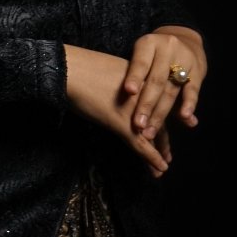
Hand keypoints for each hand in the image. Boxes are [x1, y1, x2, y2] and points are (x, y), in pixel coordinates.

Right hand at [64, 43, 174, 177]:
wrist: (69, 70)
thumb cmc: (81, 67)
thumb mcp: (110, 71)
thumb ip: (123, 82)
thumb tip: (121, 92)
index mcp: (143, 78)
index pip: (157, 103)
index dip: (160, 119)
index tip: (163, 132)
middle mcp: (146, 94)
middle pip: (159, 120)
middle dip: (162, 140)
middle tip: (167, 155)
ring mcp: (136, 109)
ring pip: (153, 135)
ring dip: (159, 153)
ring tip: (161, 168)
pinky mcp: (124, 124)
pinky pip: (142, 144)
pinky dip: (152, 158)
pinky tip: (160, 169)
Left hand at [120, 25, 206, 141]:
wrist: (183, 40)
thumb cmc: (152, 54)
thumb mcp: (141, 55)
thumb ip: (133, 73)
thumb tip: (124, 96)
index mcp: (148, 43)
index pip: (141, 62)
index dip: (135, 76)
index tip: (128, 92)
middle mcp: (167, 48)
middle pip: (156, 80)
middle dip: (146, 105)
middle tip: (138, 125)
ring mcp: (185, 59)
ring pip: (171, 89)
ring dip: (161, 113)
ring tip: (151, 131)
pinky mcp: (198, 71)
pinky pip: (192, 90)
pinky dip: (188, 105)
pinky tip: (185, 118)